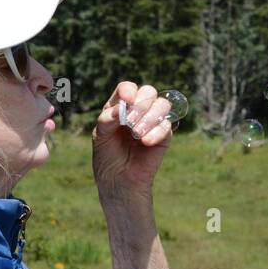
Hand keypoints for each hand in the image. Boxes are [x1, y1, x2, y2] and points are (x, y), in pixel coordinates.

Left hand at [92, 82, 173, 200]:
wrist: (119, 180)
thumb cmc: (107, 156)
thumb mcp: (100, 137)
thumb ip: (107, 120)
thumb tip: (119, 109)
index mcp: (120, 106)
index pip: (127, 88)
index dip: (129, 90)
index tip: (126, 100)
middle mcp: (138, 110)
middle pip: (148, 92)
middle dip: (141, 104)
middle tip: (130, 122)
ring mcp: (152, 121)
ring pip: (162, 105)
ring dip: (150, 117)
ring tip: (137, 134)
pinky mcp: (164, 135)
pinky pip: (167, 125)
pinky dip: (157, 132)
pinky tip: (146, 142)